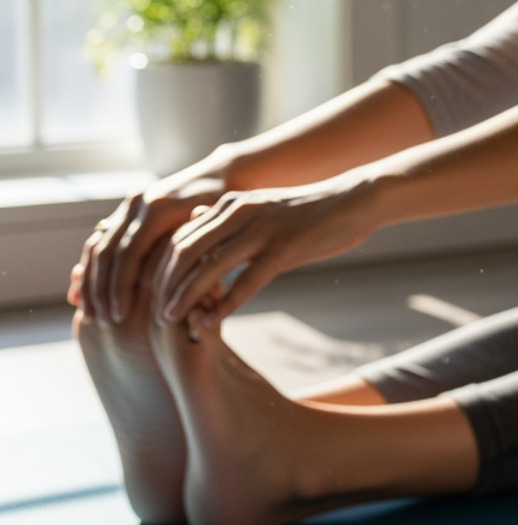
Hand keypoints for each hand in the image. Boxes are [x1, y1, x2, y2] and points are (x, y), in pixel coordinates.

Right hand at [70, 172, 227, 324]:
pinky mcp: (125, 211)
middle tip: (103, 321)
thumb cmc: (228, 212)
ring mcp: (128, 205)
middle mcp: (138, 204)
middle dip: (102, 290)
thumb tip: (180, 296)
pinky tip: (85, 295)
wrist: (222, 176)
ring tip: (92, 315)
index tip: (120, 317)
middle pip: (107, 252)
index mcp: (158, 209)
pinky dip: (91, 269)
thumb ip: (196, 256)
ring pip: (97, 247)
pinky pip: (100, 241)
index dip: (121, 289)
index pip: (129, 254)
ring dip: (91, 283)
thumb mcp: (216, 232)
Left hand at [152, 175, 380, 330]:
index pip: (180, 237)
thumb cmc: (313, 211)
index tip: (152, 296)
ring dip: (186, 298)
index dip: (160, 268)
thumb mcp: (266, 213)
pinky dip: (224, 306)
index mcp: (231, 204)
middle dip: (164, 286)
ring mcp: (261, 230)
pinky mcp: (284, 248)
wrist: (356, 200)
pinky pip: (245, 282)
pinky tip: (212, 324)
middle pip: (184, 252)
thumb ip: (236, 227)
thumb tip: (212, 247)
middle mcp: (239, 213)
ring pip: (208, 268)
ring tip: (173, 323)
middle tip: (156, 315)